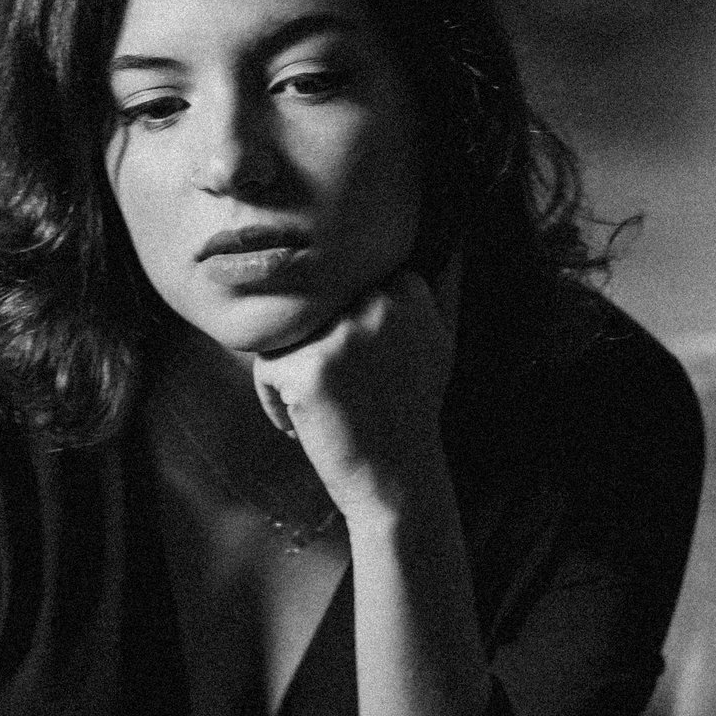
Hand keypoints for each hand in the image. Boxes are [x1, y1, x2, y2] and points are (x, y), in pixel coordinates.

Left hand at [250, 267, 456, 524]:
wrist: (396, 479)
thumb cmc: (410, 410)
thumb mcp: (438, 341)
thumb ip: (434, 288)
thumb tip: (450, 236)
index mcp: (408, 290)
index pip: (341, 282)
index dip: (340, 327)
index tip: (360, 368)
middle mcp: (377, 305)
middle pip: (310, 305)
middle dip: (313, 347)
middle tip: (342, 393)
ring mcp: (341, 335)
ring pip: (285, 332)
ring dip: (291, 372)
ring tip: (324, 407)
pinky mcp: (306, 368)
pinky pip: (265, 367)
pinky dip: (275, 402)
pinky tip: (308, 426)